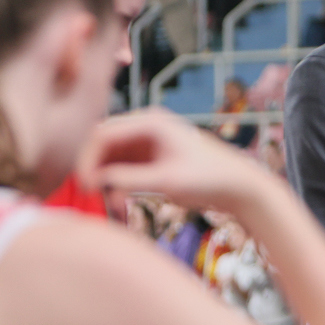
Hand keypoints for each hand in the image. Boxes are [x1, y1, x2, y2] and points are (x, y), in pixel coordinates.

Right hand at [76, 108, 271, 213]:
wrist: (239, 187)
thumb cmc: (209, 180)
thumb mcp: (167, 182)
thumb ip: (129, 179)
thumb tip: (95, 180)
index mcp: (150, 122)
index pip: (103, 134)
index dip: (88, 159)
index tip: (85, 186)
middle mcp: (146, 126)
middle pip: (102, 142)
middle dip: (93, 168)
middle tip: (90, 195)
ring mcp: (147, 141)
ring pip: (110, 156)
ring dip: (104, 177)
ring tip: (110, 203)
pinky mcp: (150, 157)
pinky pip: (121, 166)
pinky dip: (116, 182)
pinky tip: (120, 201)